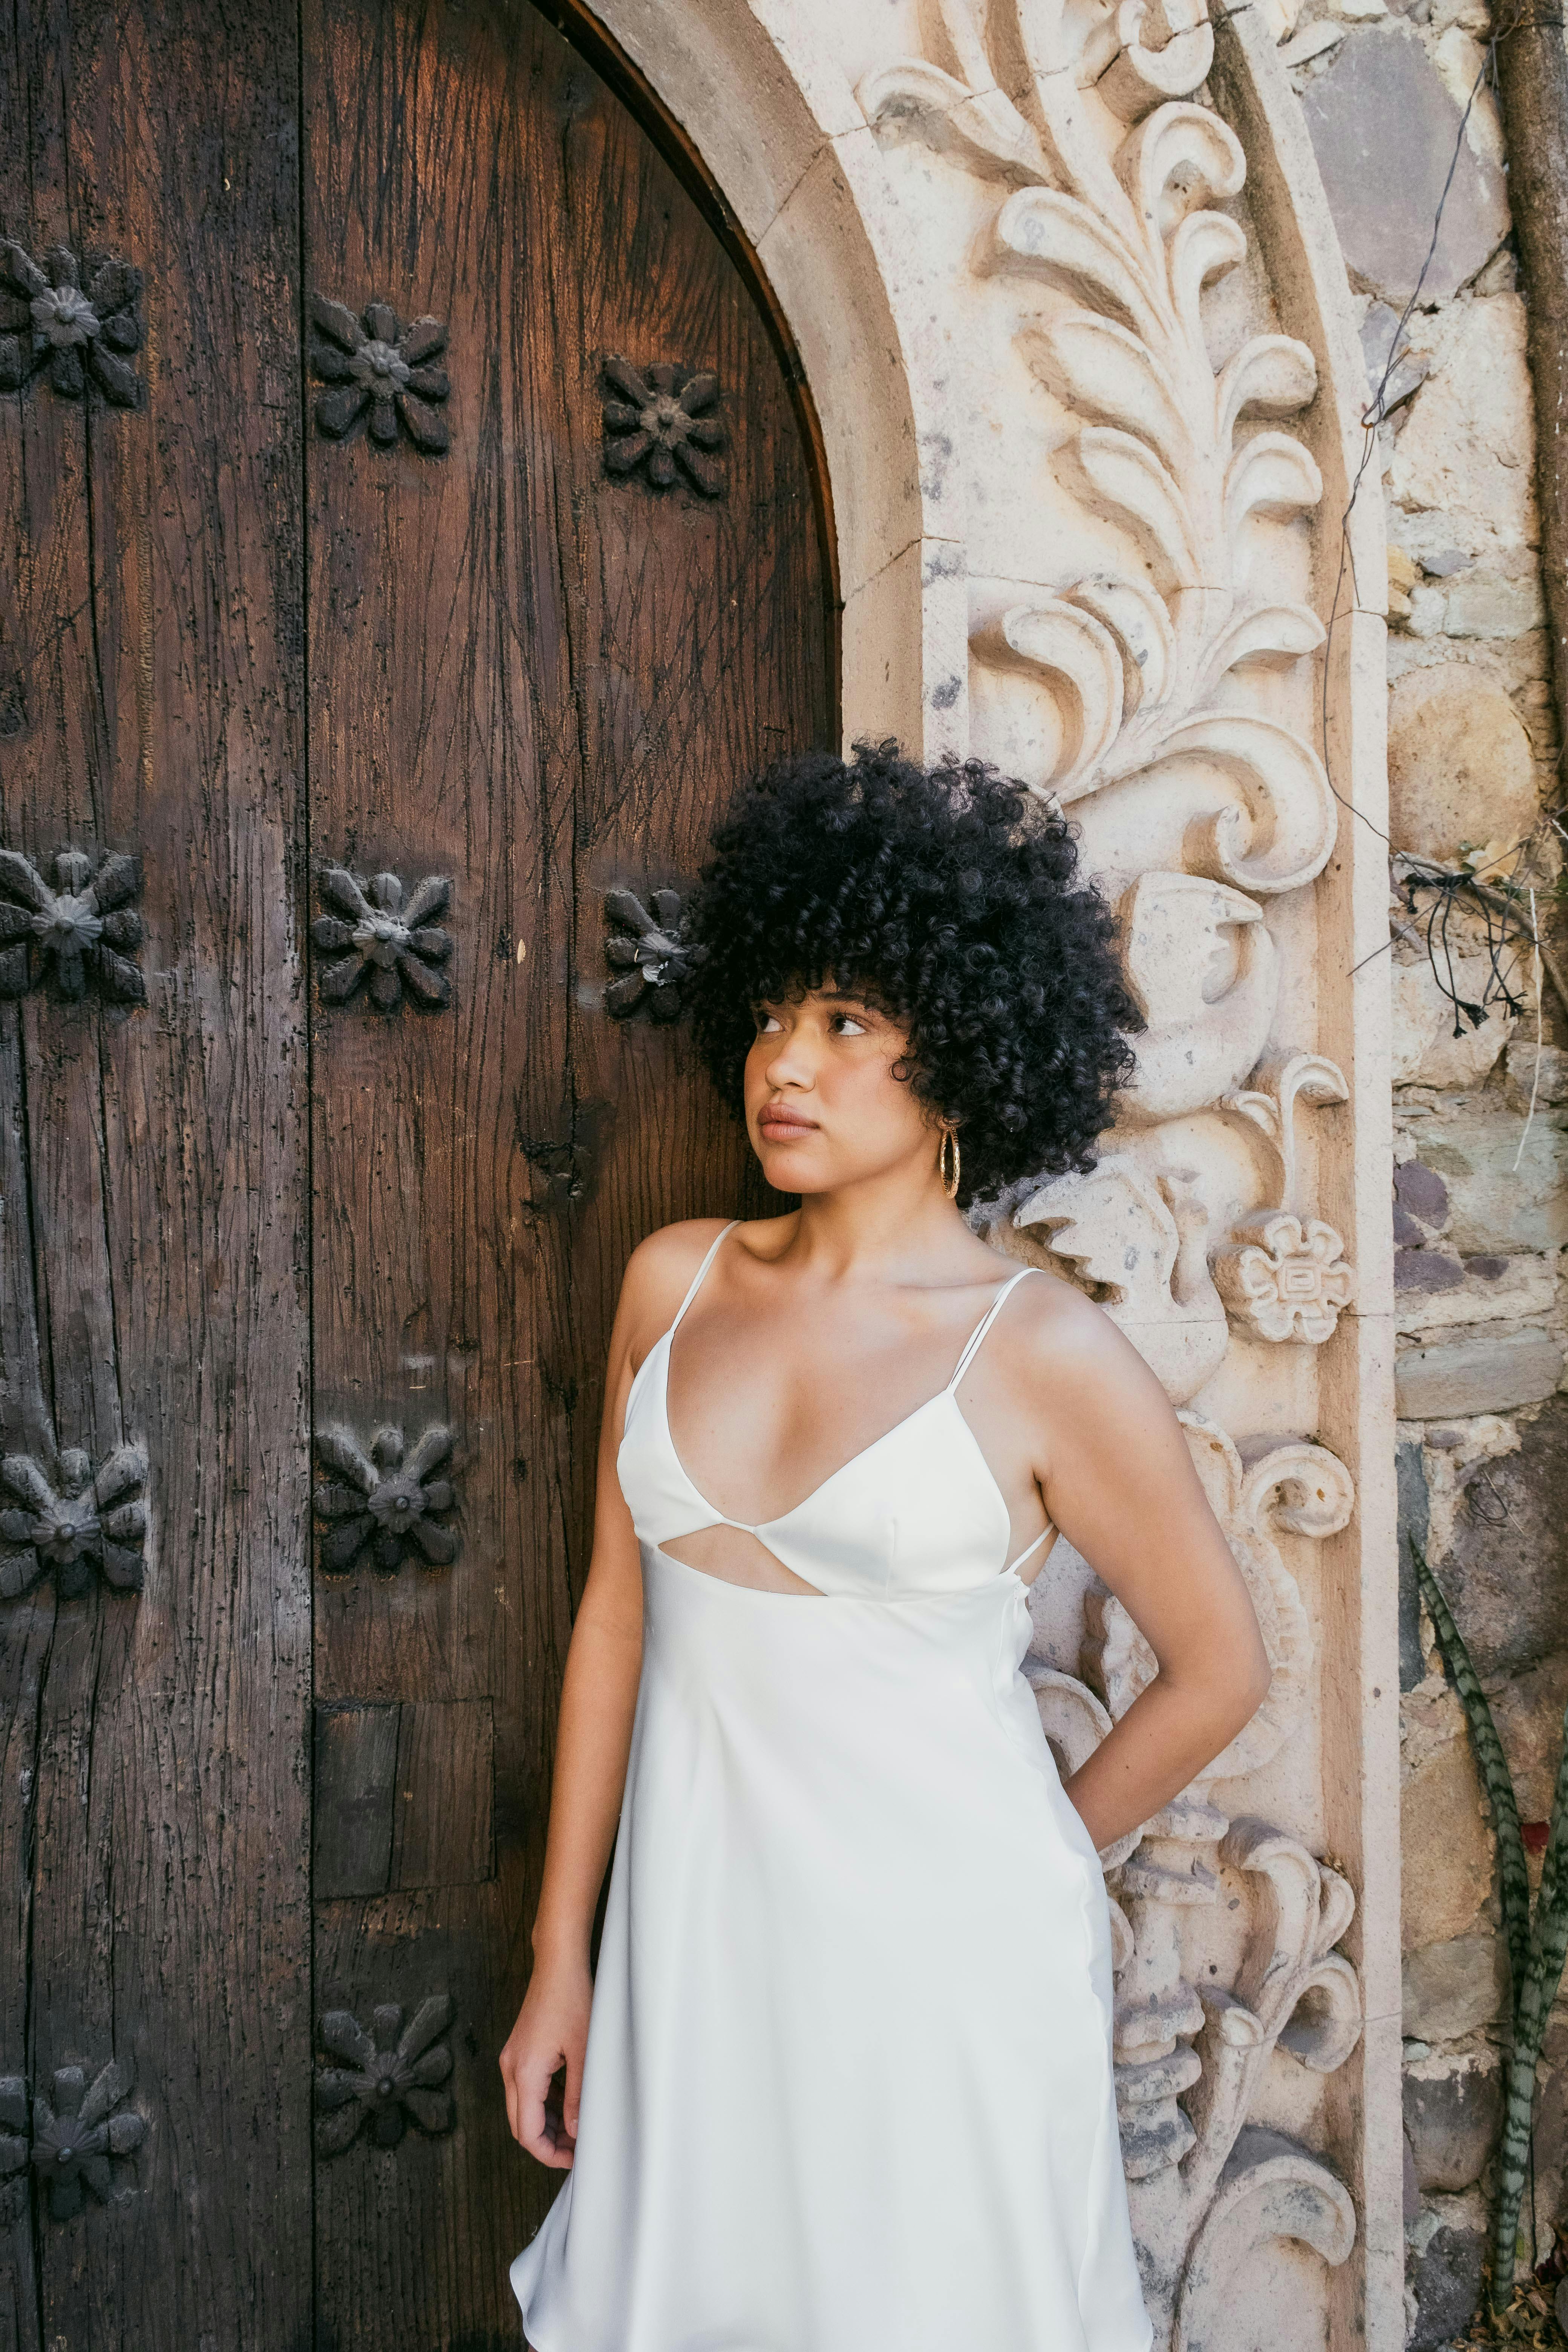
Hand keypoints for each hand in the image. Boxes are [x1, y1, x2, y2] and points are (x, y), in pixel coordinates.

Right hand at [499, 1955, 591, 2166]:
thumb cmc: (573, 2000)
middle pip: (520, 2125)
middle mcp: (511, 2068)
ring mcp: (512, 2059)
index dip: (549, 2154)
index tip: (574, 2160)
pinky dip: (544, 2103)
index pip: (527, 2132)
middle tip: (578, 2149)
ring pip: (522, 2108)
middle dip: (547, 2143)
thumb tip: (576, 2133)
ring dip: (546, 2124)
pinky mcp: (519, 2051)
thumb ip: (578, 2096)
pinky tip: (569, 2103)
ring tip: (578, 2129)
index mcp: (524, 2072)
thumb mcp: (583, 2052)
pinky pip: (526, 2089)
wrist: (558, 1963)